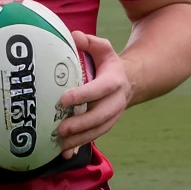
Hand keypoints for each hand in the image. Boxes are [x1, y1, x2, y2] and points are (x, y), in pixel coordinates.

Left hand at [58, 32, 132, 156]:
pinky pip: (93, 137)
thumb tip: (73, 36)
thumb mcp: (103, 49)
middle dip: (81, 124)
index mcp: (114, 81)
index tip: (64, 99)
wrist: (130, 83)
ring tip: (60, 143)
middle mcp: (116, 101)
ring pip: (97, 131)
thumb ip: (89, 42)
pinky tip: (64, 153)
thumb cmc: (108, 64)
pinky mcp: (105, 125)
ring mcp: (112, 116)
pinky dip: (79, 146)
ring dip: (79, 139)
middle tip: (61, 128)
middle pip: (100, 116)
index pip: (100, 89)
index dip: (83, 95)